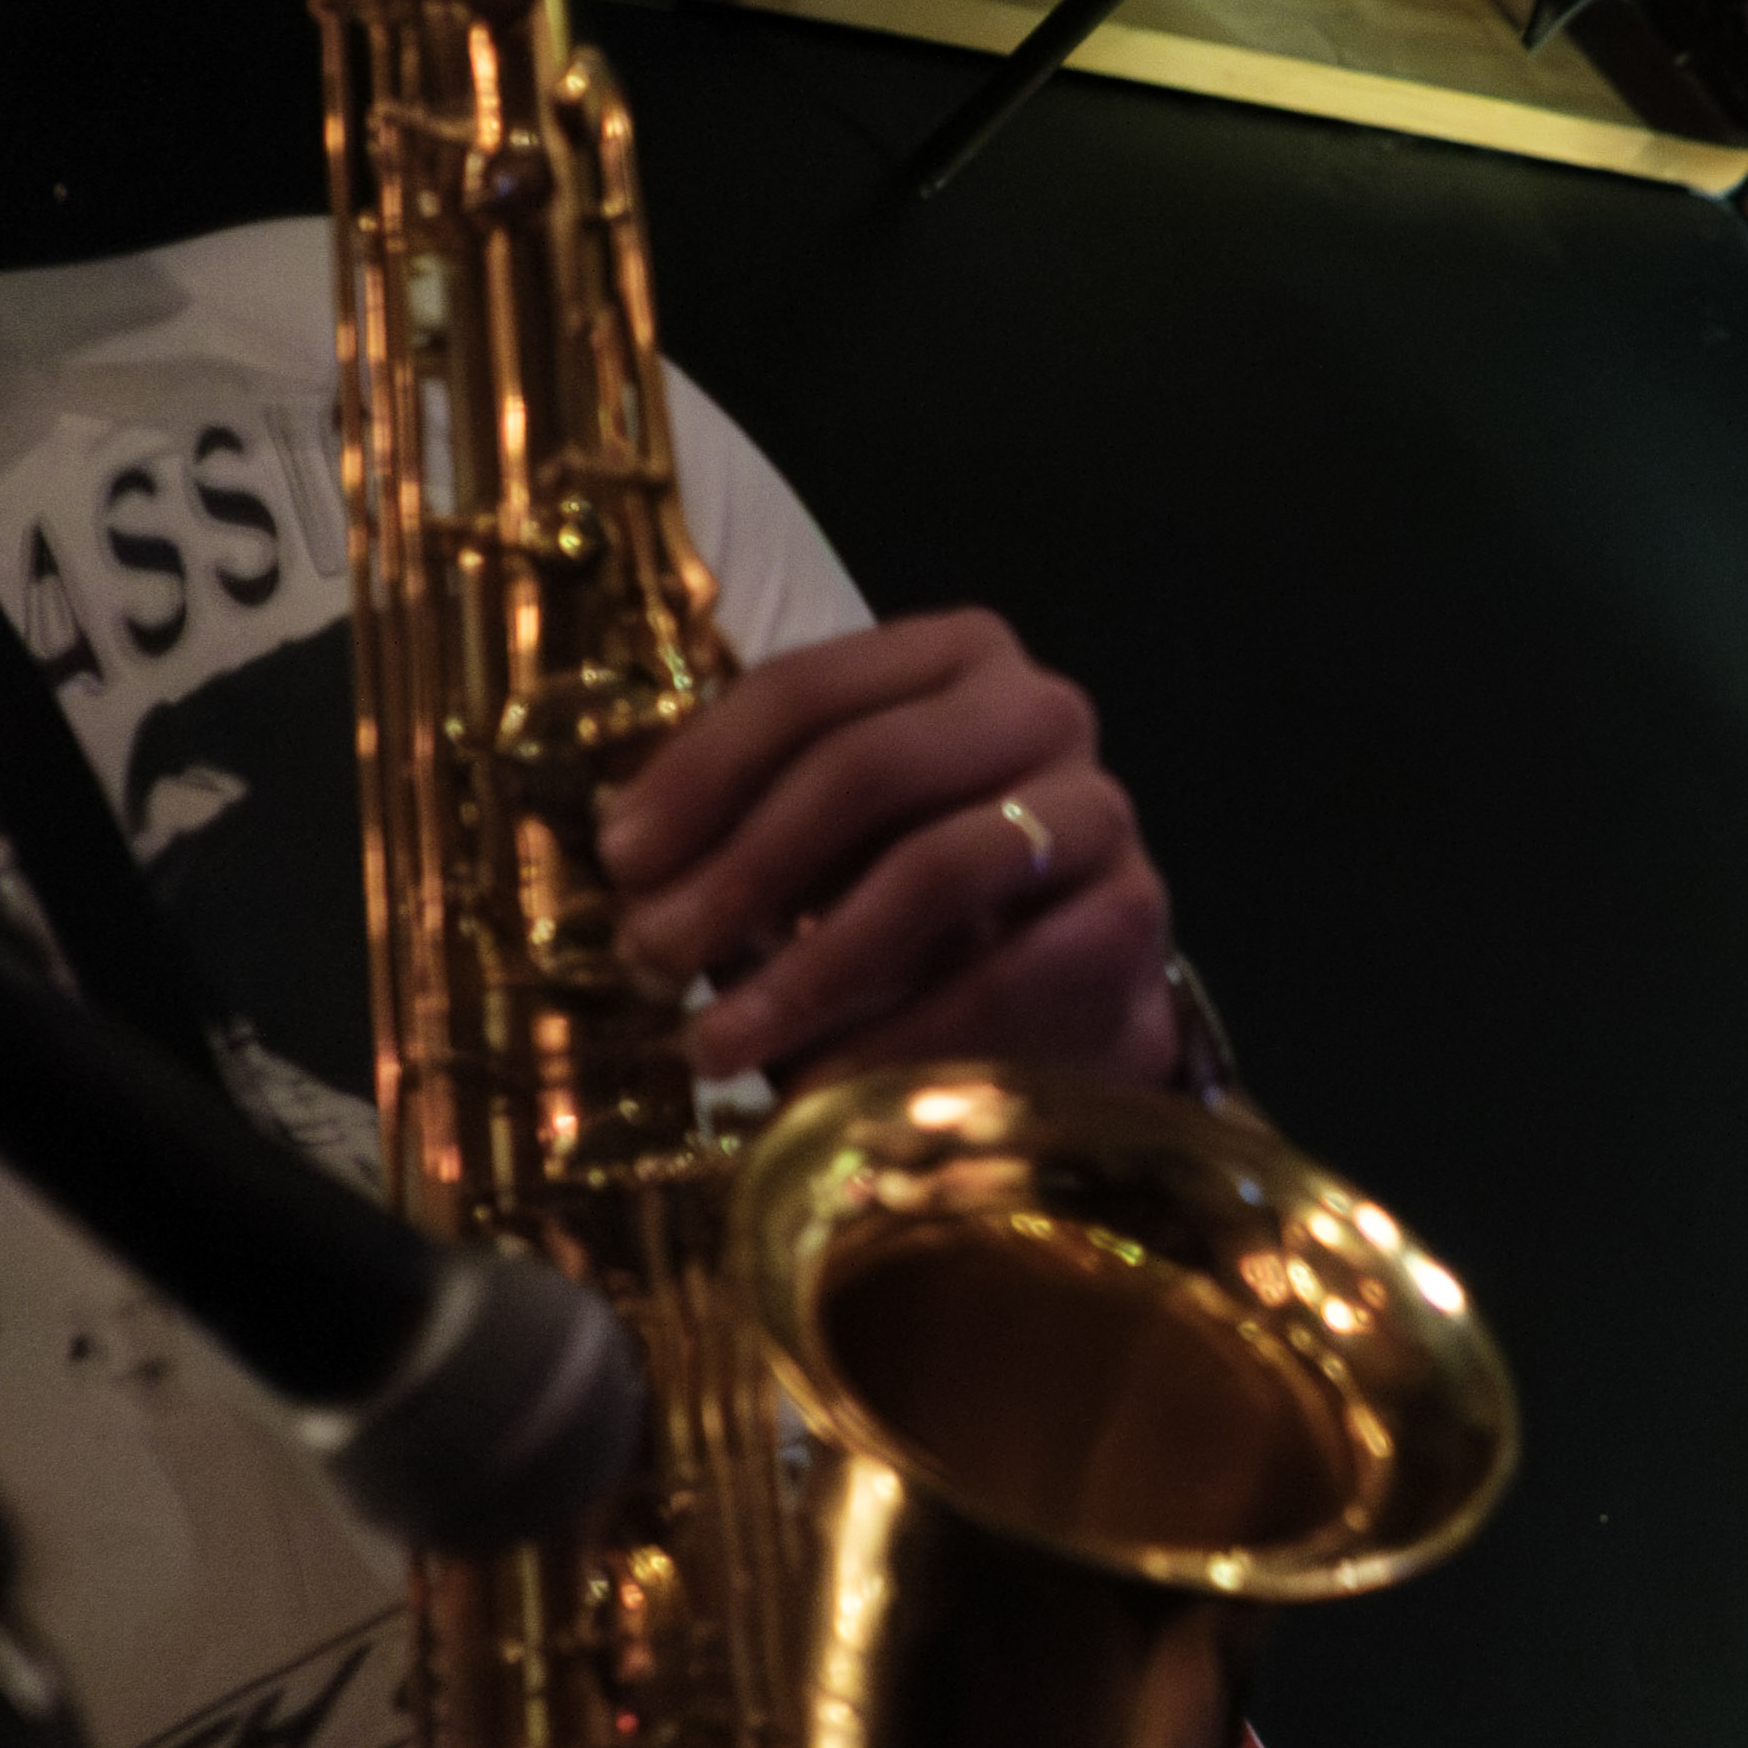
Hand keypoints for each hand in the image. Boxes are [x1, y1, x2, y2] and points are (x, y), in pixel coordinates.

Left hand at [595, 610, 1177, 1092]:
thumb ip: (744, 816)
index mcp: (953, 657)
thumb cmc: (912, 893)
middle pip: (870, 765)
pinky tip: (815, 1089)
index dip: (701, 774)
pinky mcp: (1129, 912)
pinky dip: (894, 1039)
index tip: (618, 861)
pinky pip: (1000, 974)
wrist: (1065, 985)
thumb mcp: (824, 833)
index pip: (808, 688)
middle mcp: (1039, 708)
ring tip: (714, 1042)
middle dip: (744, 869)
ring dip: (806, 966)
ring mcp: (1097, 808)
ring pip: (935, 868)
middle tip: (652, 954)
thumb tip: (629, 859)